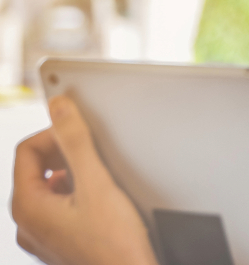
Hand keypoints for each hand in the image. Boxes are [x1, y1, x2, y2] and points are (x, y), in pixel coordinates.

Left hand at [11, 95, 158, 264]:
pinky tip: (102, 204)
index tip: (81, 135)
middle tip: (94, 156)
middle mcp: (27, 224)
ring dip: (73, 176)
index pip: (26, 151)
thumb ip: (75, 142)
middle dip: (64, 156)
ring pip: (49, 189)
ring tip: (102, 182)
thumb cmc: (115, 245)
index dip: (54, 135)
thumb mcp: (97, 184)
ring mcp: (41, 237)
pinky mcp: (58, 245)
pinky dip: (77, 197)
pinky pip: (59, 209)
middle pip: (36, 169)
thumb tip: (59, 108)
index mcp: (26, 206)